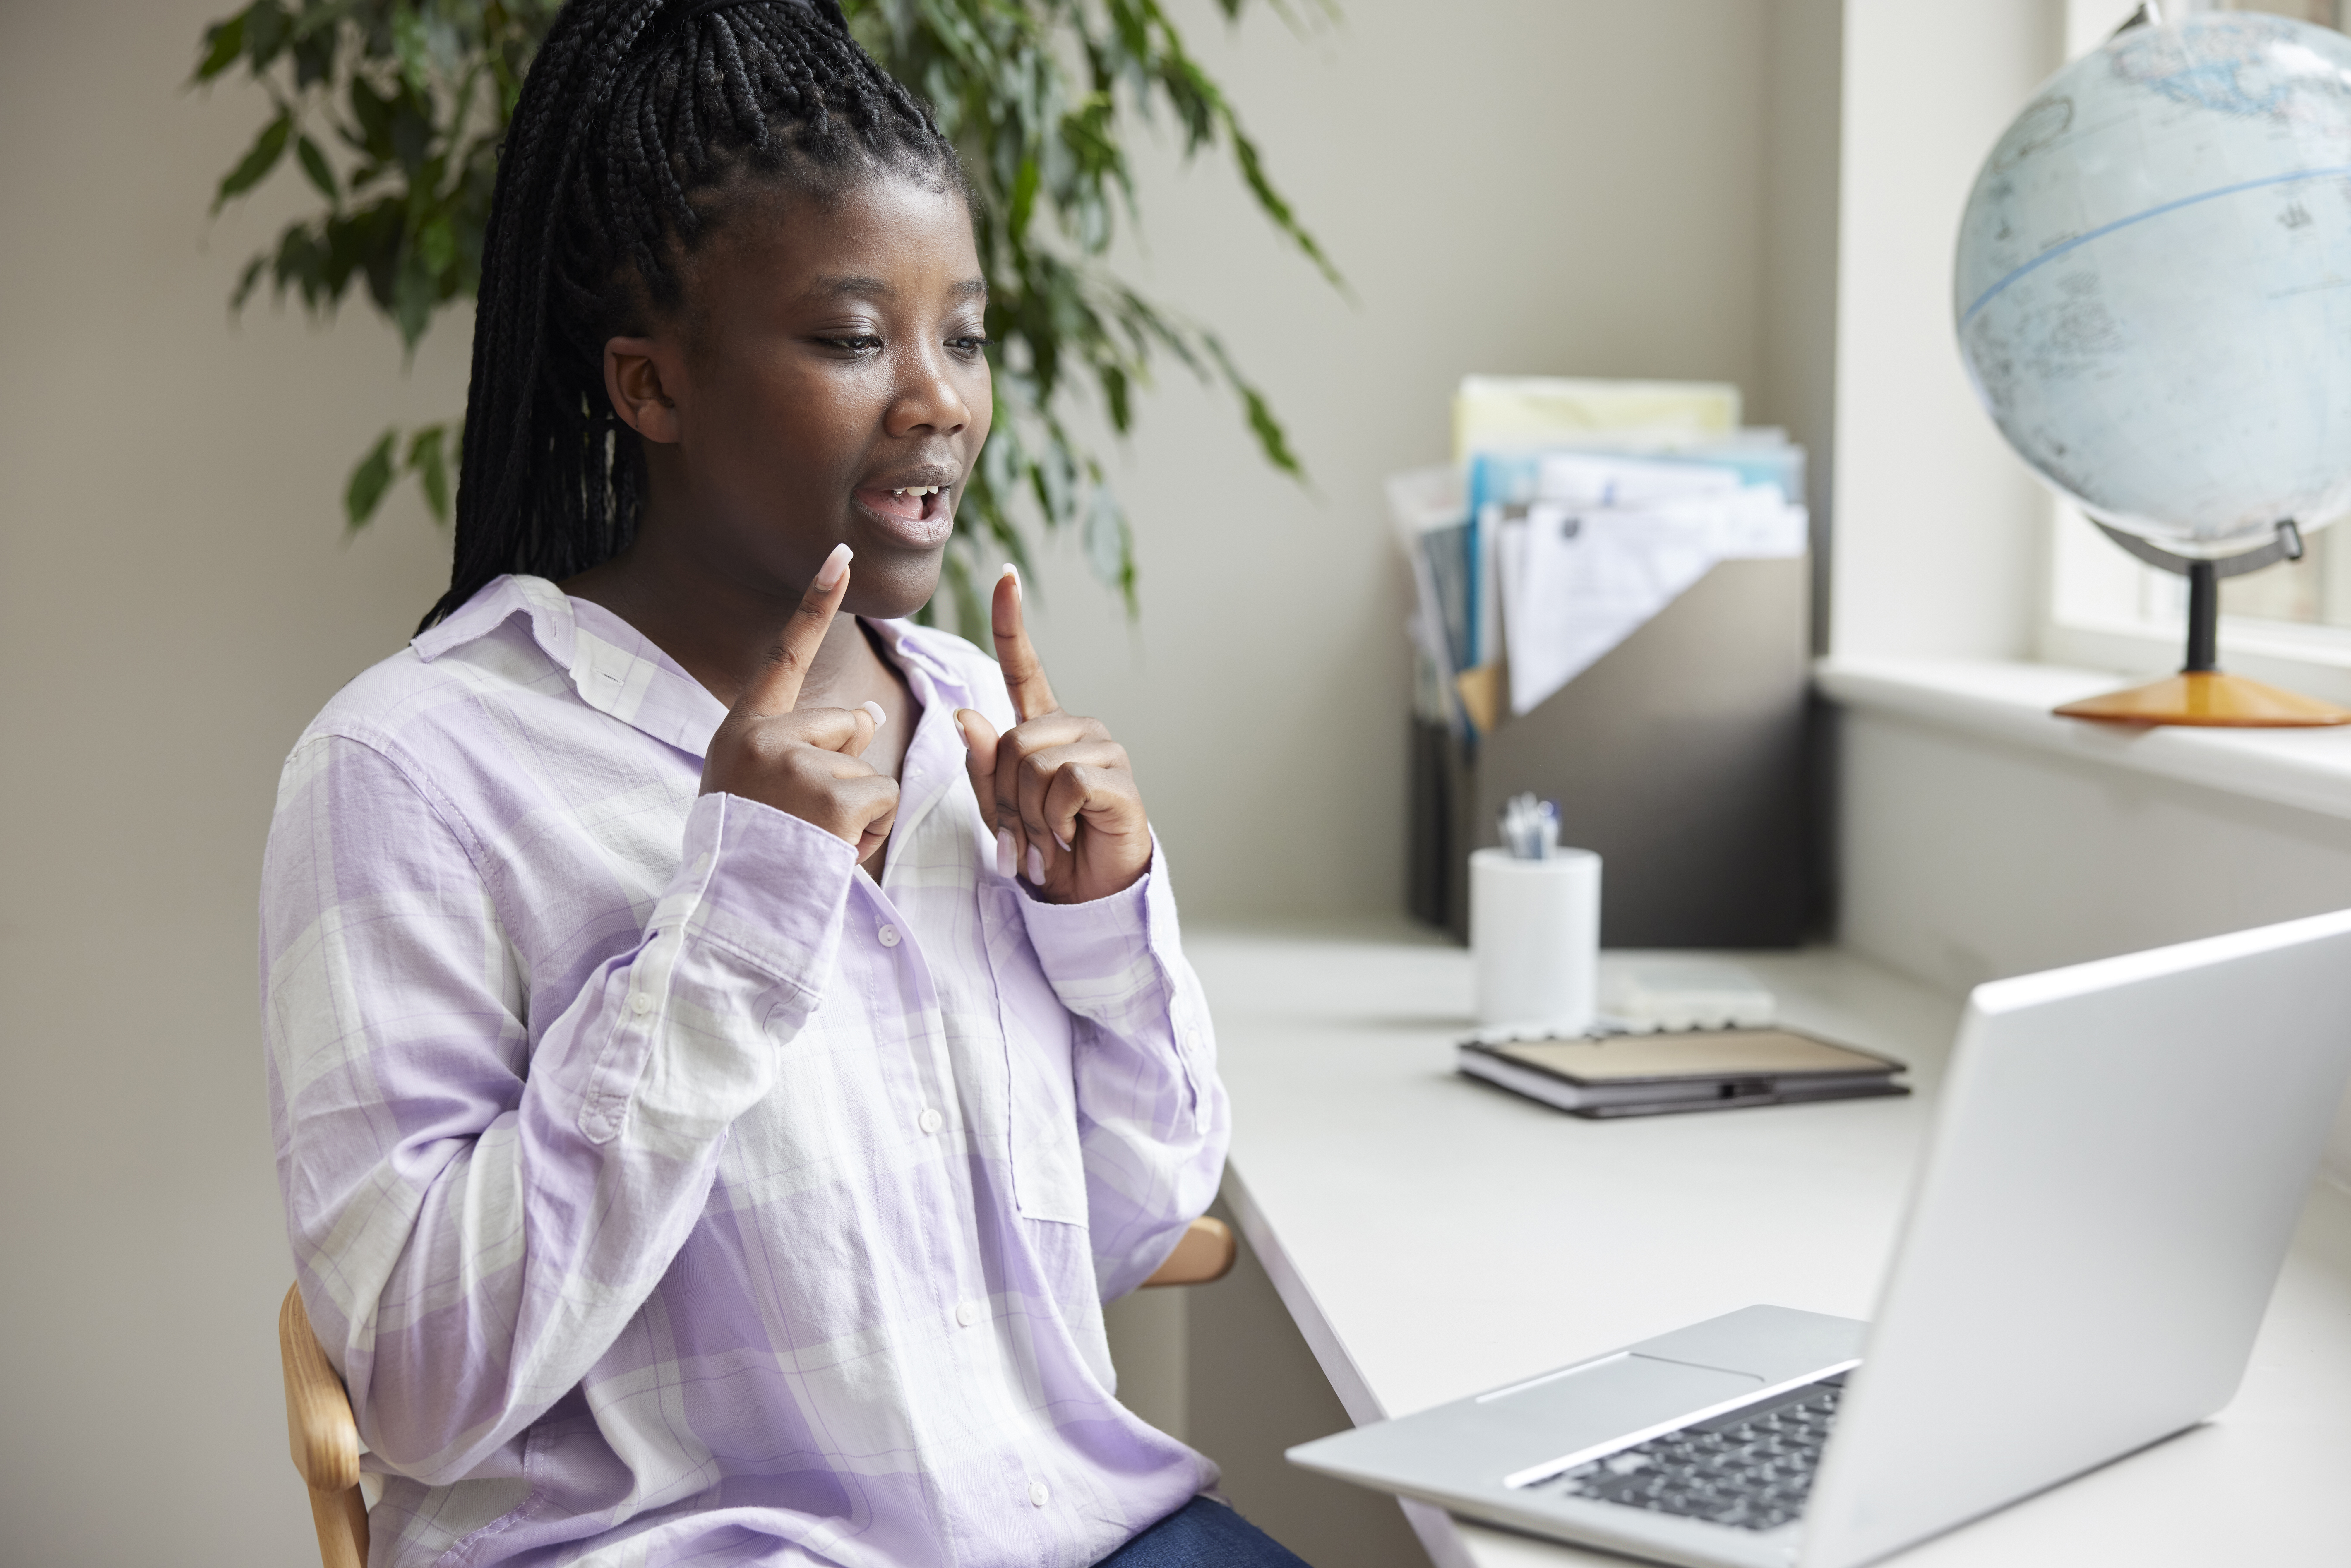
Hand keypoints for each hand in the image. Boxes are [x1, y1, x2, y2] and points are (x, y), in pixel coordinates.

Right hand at [700, 543, 897, 860]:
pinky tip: (832, 851)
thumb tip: (865, 711)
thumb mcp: (762, 785)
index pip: (785, 655)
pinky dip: (869, 831)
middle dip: (845, 772)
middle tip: (802, 818)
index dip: (814, 603)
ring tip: (813, 839)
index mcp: (744, 731)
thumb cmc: (749, 850)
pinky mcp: (833, 798)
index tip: (841, 555)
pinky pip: (882, 799)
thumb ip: (805, 744)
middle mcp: (767, 737)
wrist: (733, 910)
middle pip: (847, 725)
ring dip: (857, 810)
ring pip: (869, 769)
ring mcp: (798, 766)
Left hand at [957, 565, 1150, 903]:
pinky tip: (1067, 836)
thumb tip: (966, 715)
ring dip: (1027, 814)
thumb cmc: (1043, 848)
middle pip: (1011, 742)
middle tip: (1020, 833)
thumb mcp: (998, 808)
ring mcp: (1102, 750)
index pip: (1024, 668)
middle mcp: (1076, 730)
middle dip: (1002, 797)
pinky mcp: (1119, 779)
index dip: (1012, 624)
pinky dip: (1054, 818)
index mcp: (1043, 728)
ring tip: (1044, 839)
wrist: (1088, 895)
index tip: (1005, 575)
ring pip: (1035, 763)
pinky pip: (1066, 782)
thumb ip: (982, 765)